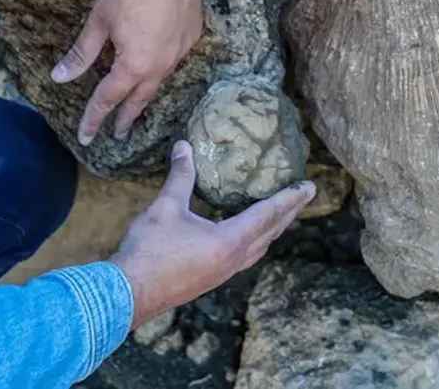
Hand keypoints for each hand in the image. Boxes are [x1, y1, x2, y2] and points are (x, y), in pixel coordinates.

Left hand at [51, 0, 202, 144]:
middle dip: (125, 118)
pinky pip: (174, 61)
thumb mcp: (98, 22)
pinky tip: (156, 65)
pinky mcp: (192, 36)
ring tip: (136, 105)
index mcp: (134, 65)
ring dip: (144, 95)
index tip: (86, 136)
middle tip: (117, 134)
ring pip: (159, 82)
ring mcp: (180, 52)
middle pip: (139, 99)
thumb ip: (81, 54)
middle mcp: (161, 65)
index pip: (109, 99)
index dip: (95, 118)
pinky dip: (161, 69)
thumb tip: (60, 78)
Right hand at [110, 141, 315, 327]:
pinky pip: (245, 257)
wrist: (129, 293)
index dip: (289, 198)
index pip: (267, 214)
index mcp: (230, 240)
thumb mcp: (166, 207)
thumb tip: (184, 146)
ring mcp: (223, 272)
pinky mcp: (211, 279)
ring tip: (280, 214)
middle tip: (304, 195)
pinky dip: (255, 241)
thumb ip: (180, 176)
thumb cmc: (150, 250)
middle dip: (288, 212)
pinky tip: (244, 236)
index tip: (309, 186)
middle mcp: (233, 259)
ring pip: (259, 248)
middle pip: (270, 232)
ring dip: (273, 229)